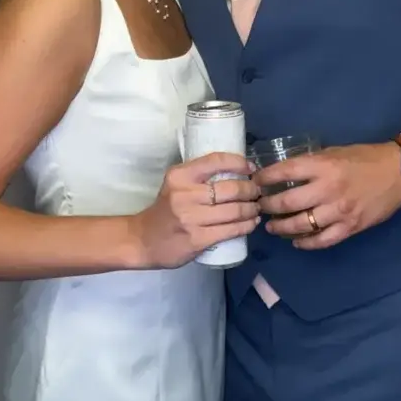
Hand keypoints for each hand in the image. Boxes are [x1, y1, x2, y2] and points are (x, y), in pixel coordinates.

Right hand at [133, 153, 260, 267]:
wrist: (142, 240)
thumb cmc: (164, 209)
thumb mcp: (175, 184)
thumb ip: (199, 176)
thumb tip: (236, 170)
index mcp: (180, 175)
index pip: (216, 161)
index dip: (239, 162)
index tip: (250, 168)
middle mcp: (185, 194)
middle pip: (231, 188)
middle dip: (251, 189)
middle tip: (257, 192)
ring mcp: (192, 218)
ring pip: (235, 210)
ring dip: (252, 209)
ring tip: (256, 207)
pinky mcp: (198, 239)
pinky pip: (231, 230)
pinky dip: (246, 225)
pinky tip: (252, 223)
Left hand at [254, 142, 400, 248]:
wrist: (399, 173)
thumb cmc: (364, 158)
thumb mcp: (333, 152)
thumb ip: (310, 164)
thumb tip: (283, 173)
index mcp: (323, 166)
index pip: (284, 172)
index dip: (264, 178)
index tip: (254, 182)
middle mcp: (328, 189)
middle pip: (287, 202)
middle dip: (267, 206)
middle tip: (259, 206)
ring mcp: (339, 211)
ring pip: (301, 225)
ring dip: (281, 227)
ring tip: (271, 226)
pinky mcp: (350, 227)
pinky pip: (322, 240)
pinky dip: (306, 243)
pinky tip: (296, 241)